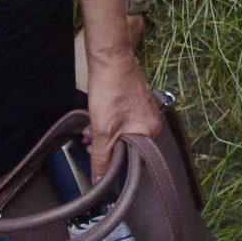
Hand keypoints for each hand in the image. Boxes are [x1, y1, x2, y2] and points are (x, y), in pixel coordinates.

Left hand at [83, 43, 162, 181]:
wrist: (109, 57)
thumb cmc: (110, 92)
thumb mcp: (103, 131)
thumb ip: (101, 159)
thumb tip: (98, 183)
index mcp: (150, 131)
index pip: (134, 161)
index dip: (114, 163)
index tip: (97, 160)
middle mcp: (153, 121)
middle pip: (128, 146)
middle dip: (106, 147)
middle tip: (89, 145)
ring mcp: (145, 108)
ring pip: (124, 132)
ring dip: (105, 135)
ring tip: (88, 132)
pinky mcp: (136, 99)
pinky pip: (124, 120)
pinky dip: (110, 123)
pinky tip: (95, 120)